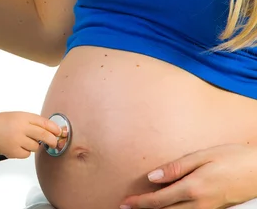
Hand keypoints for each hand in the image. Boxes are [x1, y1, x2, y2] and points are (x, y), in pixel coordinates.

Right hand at [0, 111, 65, 158]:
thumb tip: (49, 129)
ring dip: (34, 145)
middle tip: (54, 143)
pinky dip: (25, 152)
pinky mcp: (14, 151)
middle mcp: (21, 127)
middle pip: (44, 135)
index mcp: (22, 116)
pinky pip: (27, 154)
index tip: (59, 132)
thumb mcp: (15, 116)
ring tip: (23, 141)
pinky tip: (17, 146)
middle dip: (52, 140)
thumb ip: (31, 121)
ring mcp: (17, 140)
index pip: (43, 122)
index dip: (54, 128)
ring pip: (35, 146)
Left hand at [120, 144, 256, 208]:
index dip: (139, 203)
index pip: (159, 200)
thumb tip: (152, 177)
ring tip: (142, 208)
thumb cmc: (234, 158)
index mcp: (193, 188)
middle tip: (126, 207)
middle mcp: (199, 204)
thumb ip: (176, 167)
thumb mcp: (203, 156)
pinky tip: (166, 207)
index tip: (125, 203)